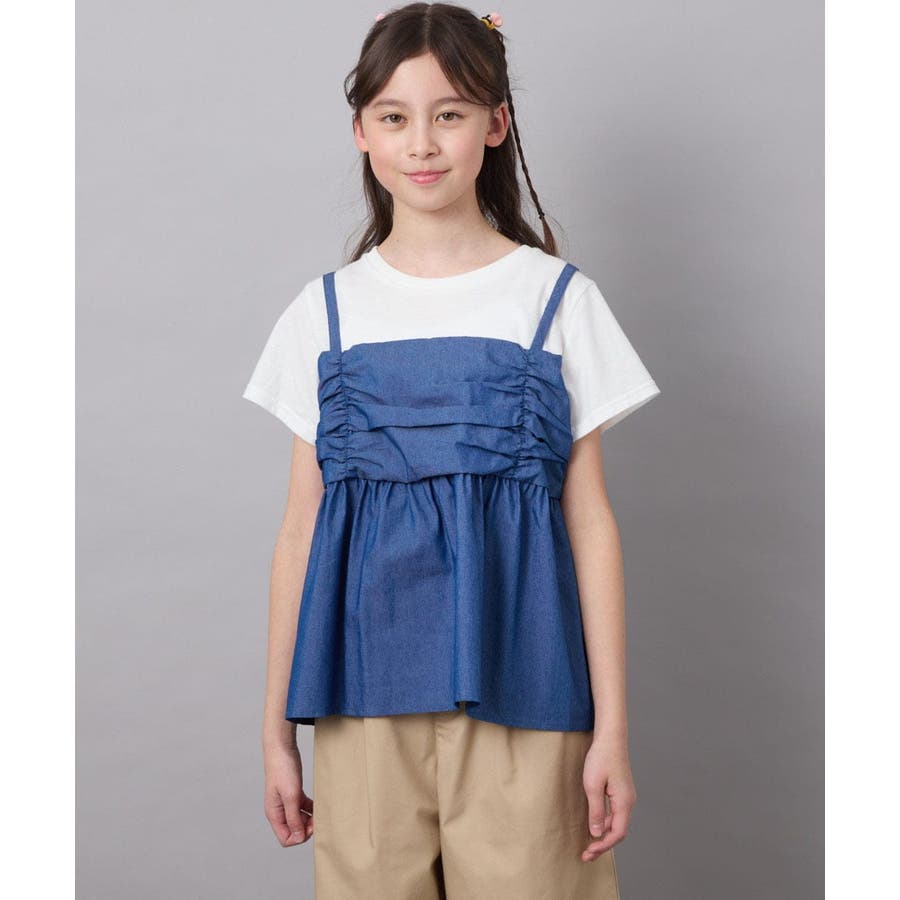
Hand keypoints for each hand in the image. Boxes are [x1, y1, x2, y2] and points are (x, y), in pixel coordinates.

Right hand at [264, 742, 314, 846]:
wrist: (282, 747)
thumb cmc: (283, 769)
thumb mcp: (290, 795)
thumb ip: (294, 818)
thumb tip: (298, 838)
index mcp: (274, 814)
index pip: (286, 838)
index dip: (300, 836)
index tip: (311, 825)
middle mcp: (279, 811)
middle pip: (293, 830)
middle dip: (306, 828)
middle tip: (317, 818)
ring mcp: (286, 802)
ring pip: (299, 819)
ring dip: (309, 819)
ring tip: (319, 812)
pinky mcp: (293, 793)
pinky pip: (302, 808)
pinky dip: (310, 809)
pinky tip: (318, 805)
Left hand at [581, 732, 635, 861]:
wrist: (610, 738)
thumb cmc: (601, 758)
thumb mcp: (593, 785)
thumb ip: (595, 811)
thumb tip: (596, 833)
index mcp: (624, 802)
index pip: (617, 833)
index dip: (603, 846)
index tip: (588, 852)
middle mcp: (629, 802)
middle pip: (618, 831)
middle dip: (603, 845)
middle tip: (586, 854)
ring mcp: (626, 797)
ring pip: (617, 823)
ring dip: (604, 835)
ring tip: (588, 845)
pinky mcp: (621, 792)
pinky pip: (615, 814)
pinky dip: (605, 824)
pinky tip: (594, 826)